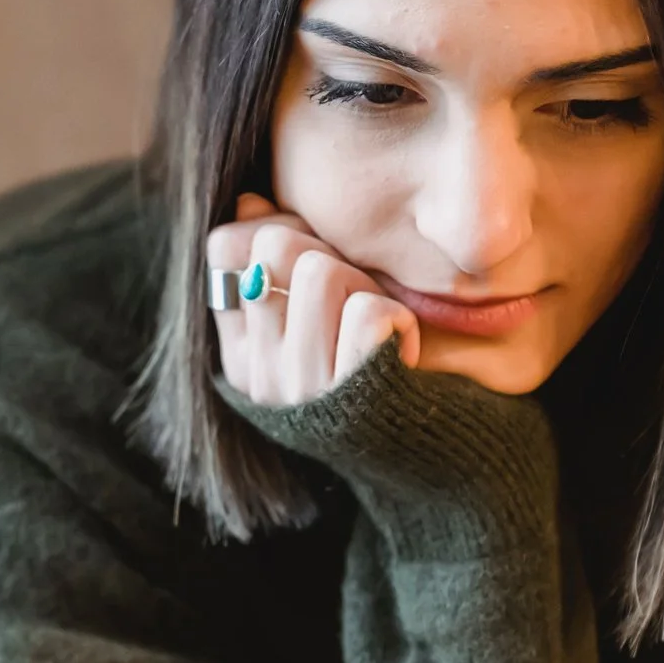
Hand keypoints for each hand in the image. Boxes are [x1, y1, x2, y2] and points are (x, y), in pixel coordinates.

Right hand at [208, 194, 418, 406]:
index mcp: (240, 355)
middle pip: (277, 246)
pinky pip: (368, 312)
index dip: (279, 226)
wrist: (438, 461)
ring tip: (378, 329)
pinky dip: (399, 320)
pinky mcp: (354, 396)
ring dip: (366, 286)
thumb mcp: (318, 321)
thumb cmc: (379, 376)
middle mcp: (260, 376)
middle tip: (357, 300)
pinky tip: (401, 351)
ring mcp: (303, 390)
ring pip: (322, 271)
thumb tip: (251, 201)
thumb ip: (280, 265)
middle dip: (330, 254)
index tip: (319, 256)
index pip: (225, 246)